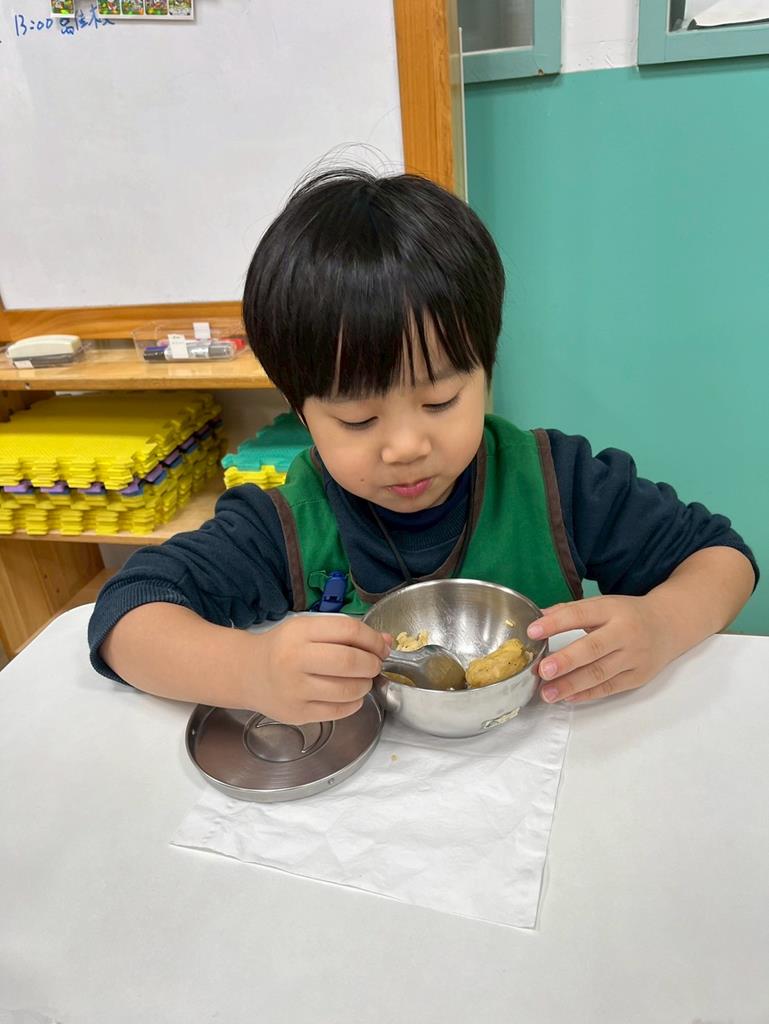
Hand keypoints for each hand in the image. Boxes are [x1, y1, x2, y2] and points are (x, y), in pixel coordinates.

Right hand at [251, 616, 390, 724]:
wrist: (247, 673)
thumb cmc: (283, 647)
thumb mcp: (308, 629)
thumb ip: (346, 633)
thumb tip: (386, 642)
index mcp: (300, 632)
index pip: (348, 631)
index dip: (372, 639)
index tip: (381, 647)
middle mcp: (295, 659)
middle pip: (350, 661)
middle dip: (372, 664)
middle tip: (374, 665)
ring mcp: (295, 689)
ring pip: (348, 690)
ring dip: (365, 685)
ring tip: (362, 680)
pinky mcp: (297, 714)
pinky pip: (339, 711)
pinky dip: (354, 703)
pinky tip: (350, 695)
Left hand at [526, 595, 673, 703]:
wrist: (669, 625)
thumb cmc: (627, 614)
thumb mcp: (601, 605)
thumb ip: (569, 611)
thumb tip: (536, 619)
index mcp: (612, 609)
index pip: (580, 614)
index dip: (556, 623)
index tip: (532, 631)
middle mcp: (625, 633)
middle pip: (593, 648)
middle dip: (566, 660)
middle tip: (543, 670)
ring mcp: (634, 657)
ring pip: (600, 673)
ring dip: (571, 685)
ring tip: (547, 693)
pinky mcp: (638, 677)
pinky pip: (610, 688)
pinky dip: (587, 694)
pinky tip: (568, 697)